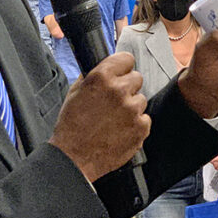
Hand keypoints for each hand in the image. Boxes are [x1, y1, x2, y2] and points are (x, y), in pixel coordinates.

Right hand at [49, 52, 149, 181]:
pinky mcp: (141, 127)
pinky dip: (136, 124)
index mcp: (101, 77)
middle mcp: (119, 90)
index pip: (126, 59)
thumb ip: (93, 76)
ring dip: (131, 107)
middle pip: (137, 78)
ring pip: (141, 99)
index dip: (122, 67)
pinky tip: (120, 130)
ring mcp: (132, 109)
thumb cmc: (72, 126)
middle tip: (114, 102)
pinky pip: (145, 119)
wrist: (74, 158)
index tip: (121, 73)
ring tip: (114, 120)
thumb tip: (105, 65)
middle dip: (127, 88)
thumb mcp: (75, 93)